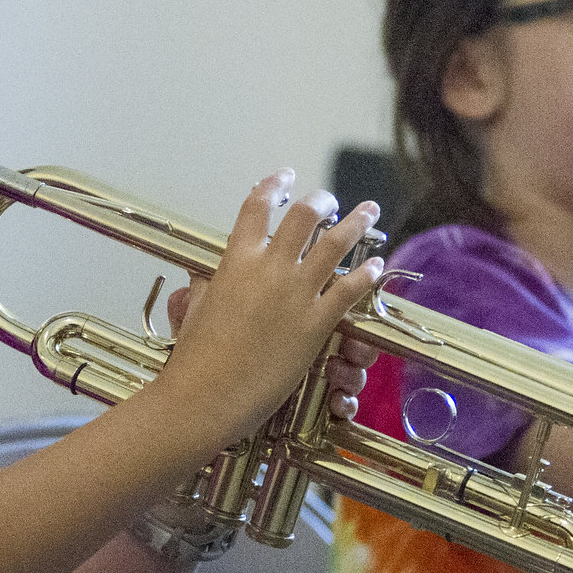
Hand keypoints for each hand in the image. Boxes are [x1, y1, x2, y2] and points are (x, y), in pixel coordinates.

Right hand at [148, 169, 384, 448]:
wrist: (205, 396)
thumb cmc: (196, 359)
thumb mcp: (197, 309)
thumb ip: (209, 284)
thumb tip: (206, 274)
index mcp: (235, 261)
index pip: (257, 207)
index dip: (273, 184)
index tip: (285, 176)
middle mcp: (268, 269)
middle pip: (304, 215)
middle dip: (322, 200)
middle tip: (332, 199)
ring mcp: (295, 295)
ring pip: (335, 244)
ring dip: (356, 223)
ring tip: (369, 211)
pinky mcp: (315, 325)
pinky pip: (349, 290)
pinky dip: (366, 274)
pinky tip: (376, 265)